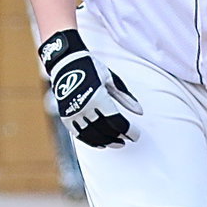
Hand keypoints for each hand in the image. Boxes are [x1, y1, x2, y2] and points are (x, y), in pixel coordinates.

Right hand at [39, 28, 141, 147]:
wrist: (66, 62)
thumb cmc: (91, 67)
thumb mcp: (111, 79)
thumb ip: (125, 97)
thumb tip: (140, 111)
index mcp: (98, 97)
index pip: (117, 121)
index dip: (128, 131)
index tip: (136, 135)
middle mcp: (85, 107)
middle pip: (106, 130)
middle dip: (119, 136)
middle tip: (128, 139)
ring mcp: (74, 113)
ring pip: (93, 136)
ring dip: (107, 142)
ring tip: (117, 143)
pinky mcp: (65, 116)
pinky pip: (79, 135)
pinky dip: (91, 142)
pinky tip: (101, 144)